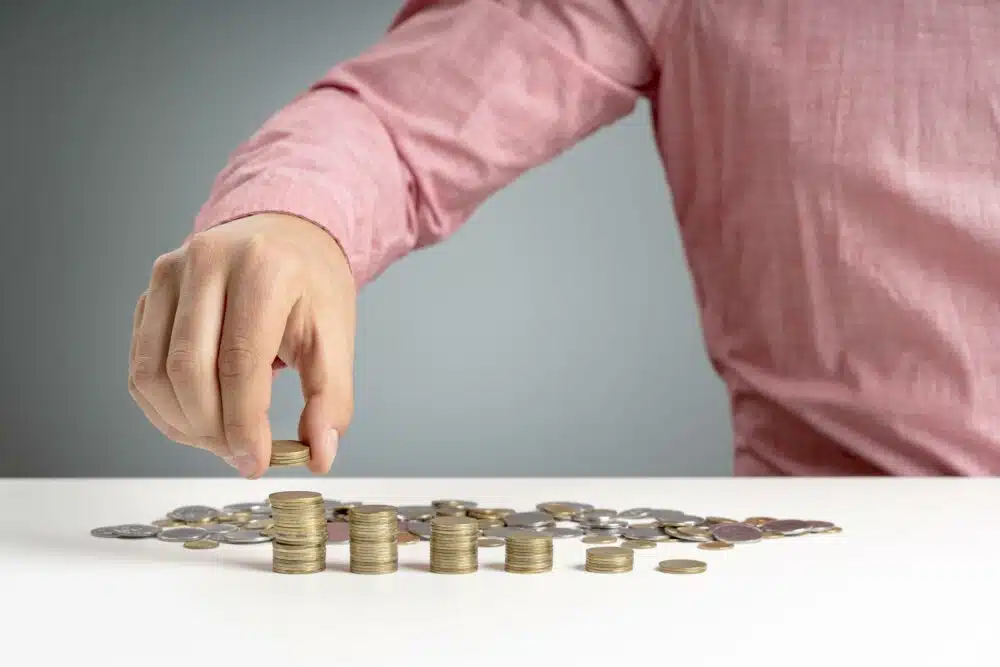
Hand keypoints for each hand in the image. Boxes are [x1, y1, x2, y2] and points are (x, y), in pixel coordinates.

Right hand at [128, 213, 355, 477]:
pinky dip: (163, 408)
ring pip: (153, 373)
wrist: (285, 236)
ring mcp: (169, 275)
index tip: (257, 461)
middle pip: (189, 371)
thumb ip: (332, 397)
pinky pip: (140, 366)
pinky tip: (198, 420)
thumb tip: (319, 454)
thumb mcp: (336, 336)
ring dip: (183, 425)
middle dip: (213, 430)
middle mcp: (207, 262)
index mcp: (262, 269)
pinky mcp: (149, 293)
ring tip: (222, 439)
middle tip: (243, 455)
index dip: (245, 424)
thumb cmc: (310, 285)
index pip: (239, 361)